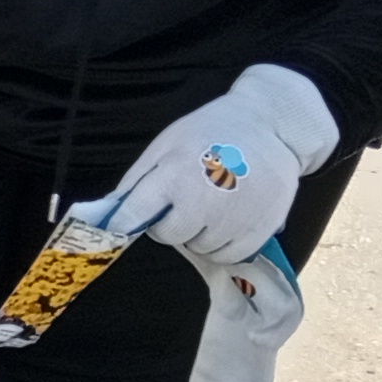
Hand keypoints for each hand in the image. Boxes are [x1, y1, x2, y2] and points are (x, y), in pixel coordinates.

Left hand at [80, 63, 335, 267]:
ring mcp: (234, 219)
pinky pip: (229, 255)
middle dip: (171, 223)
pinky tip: (230, 217)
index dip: (128, 220)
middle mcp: (203, 202)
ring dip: (200, 234)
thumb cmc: (210, 133)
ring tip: (214, 204)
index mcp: (173, 177)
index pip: (132, 218)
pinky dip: (225, 243)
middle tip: (186, 201)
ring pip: (200, 248)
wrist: (270, 126)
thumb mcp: (165, 145)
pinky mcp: (261, 230)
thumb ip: (136, 182)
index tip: (133, 217)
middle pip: (169, 236)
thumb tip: (111, 218)